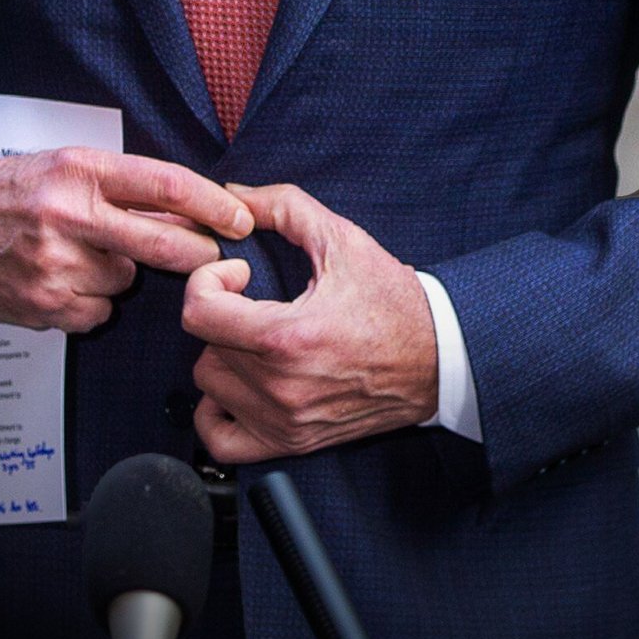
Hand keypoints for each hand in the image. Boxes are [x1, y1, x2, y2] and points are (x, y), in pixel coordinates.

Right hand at [0, 152, 253, 334]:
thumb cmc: (8, 193)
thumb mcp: (62, 167)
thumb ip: (119, 187)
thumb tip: (189, 211)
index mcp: (79, 170)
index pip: (163, 184)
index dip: (211, 204)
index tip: (240, 219)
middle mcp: (68, 213)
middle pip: (162, 244)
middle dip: (197, 254)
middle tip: (211, 257)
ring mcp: (55, 263)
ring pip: (126, 281)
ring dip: (117, 274)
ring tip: (78, 256)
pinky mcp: (45, 303)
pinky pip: (98, 311)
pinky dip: (90, 302)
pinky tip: (61, 281)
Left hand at [183, 183, 438, 460]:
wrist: (440, 359)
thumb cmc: (394, 302)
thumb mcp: (343, 240)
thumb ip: (282, 206)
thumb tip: (232, 196)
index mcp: (288, 339)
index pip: (199, 313)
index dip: (208, 281)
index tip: (239, 275)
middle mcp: (282, 388)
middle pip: (205, 345)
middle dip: (224, 314)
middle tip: (255, 303)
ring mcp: (286, 421)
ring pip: (210, 384)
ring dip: (223, 356)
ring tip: (256, 339)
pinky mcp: (294, 442)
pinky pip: (221, 439)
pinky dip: (217, 412)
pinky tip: (239, 384)